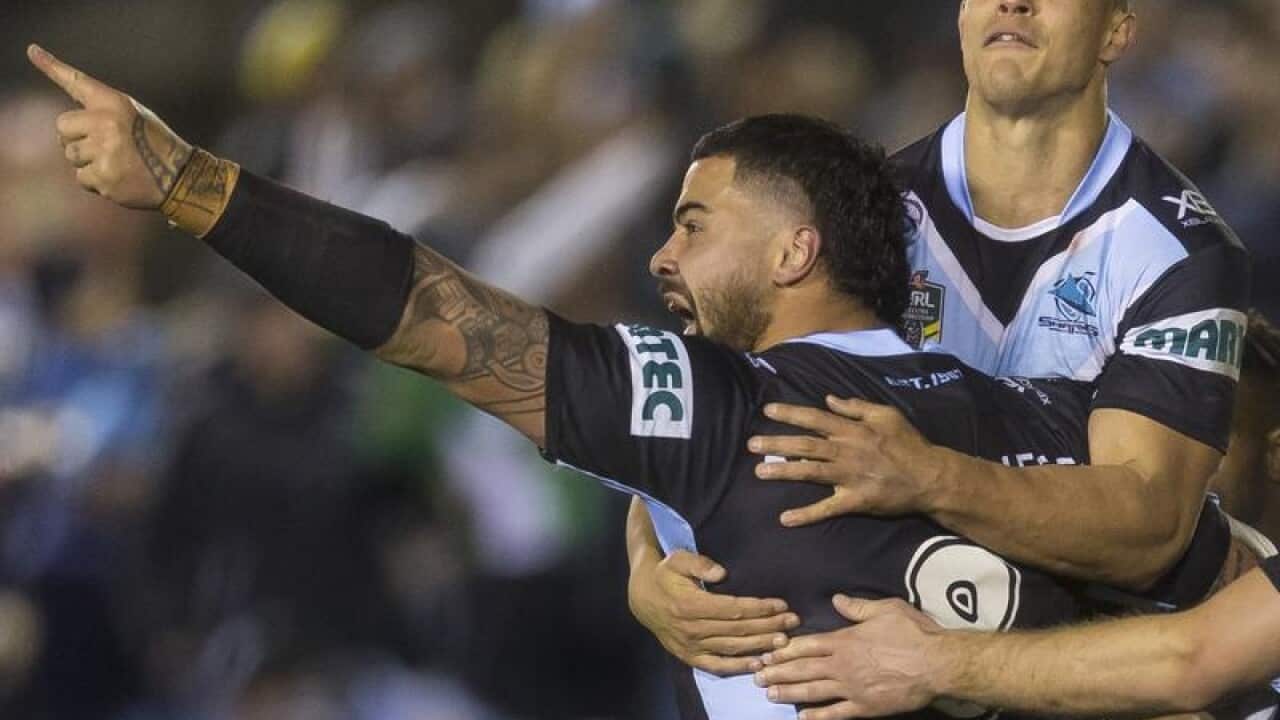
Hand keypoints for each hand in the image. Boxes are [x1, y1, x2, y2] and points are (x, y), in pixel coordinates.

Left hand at [27, 44, 191, 208]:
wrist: (180, 177)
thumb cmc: (154, 145)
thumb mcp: (133, 116)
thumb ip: (101, 112)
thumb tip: (63, 125)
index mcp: (114, 103)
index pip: (76, 81)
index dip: (51, 65)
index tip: (32, 51)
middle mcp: (106, 123)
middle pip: (61, 127)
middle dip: (75, 138)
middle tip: (102, 147)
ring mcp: (104, 150)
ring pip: (70, 154)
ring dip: (86, 161)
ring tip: (115, 163)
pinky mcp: (103, 176)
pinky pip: (80, 177)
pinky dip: (94, 181)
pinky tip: (116, 178)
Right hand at [628, 549, 798, 675]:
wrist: (642, 598)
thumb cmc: (665, 574)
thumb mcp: (677, 559)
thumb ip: (699, 563)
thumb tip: (721, 573)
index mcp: (691, 604)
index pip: (733, 608)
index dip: (759, 608)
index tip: (781, 604)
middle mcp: (692, 629)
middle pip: (738, 629)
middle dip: (768, 625)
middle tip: (793, 621)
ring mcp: (691, 646)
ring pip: (732, 648)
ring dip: (760, 645)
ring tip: (784, 641)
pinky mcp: (690, 657)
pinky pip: (717, 666)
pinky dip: (738, 667)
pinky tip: (758, 664)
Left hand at [749, 396, 940, 525]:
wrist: (930, 477)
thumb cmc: (909, 443)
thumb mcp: (886, 414)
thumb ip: (856, 406)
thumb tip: (829, 399)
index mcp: (852, 430)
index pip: (815, 418)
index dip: (790, 414)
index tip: (767, 411)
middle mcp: (846, 451)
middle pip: (805, 445)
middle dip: (776, 443)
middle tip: (751, 444)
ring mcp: (849, 477)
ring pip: (810, 473)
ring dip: (783, 472)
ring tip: (759, 473)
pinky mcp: (855, 500)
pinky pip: (827, 508)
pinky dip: (806, 515)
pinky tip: (785, 519)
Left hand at [753, 595, 942, 718]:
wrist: (936, 664)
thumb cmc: (913, 633)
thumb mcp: (885, 609)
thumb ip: (857, 607)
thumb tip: (836, 600)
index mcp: (845, 640)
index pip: (806, 645)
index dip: (784, 650)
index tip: (767, 654)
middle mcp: (842, 665)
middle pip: (803, 669)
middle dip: (778, 673)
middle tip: (758, 677)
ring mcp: (851, 688)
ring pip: (813, 691)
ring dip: (789, 693)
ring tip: (769, 695)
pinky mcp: (864, 707)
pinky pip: (835, 713)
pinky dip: (817, 716)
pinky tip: (802, 718)